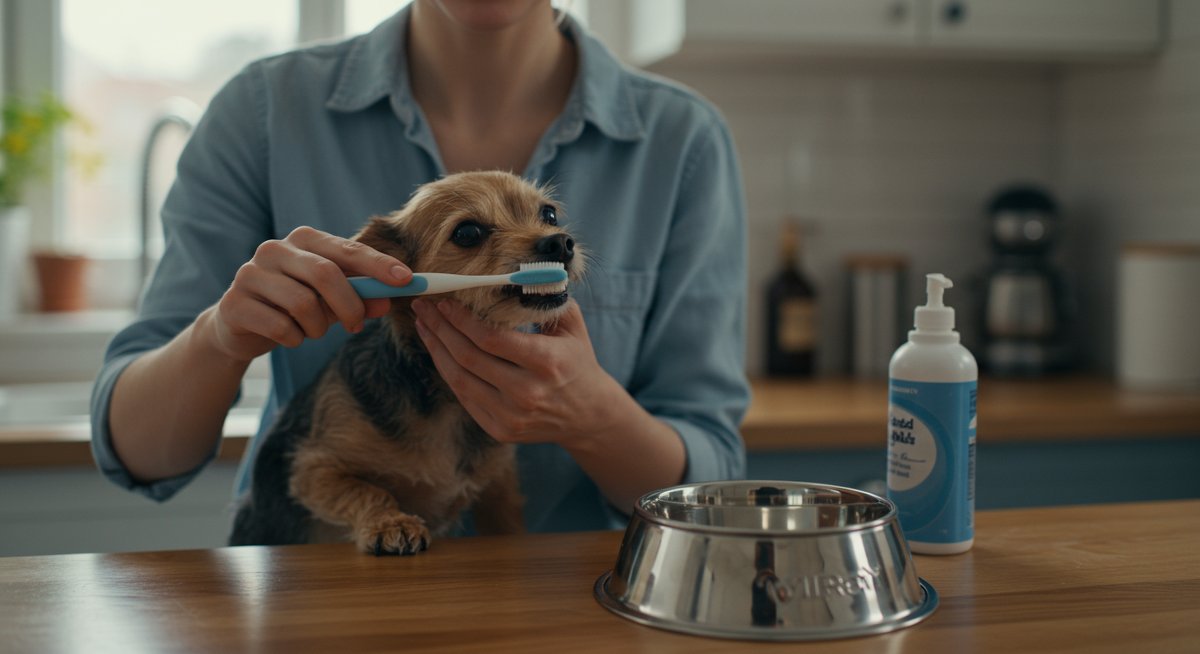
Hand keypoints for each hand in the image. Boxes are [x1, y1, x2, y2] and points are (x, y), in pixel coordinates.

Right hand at [205, 226, 411, 361]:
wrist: (240, 324)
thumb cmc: (293, 305)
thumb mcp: (331, 300)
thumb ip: (359, 297)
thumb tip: (388, 301)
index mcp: (303, 240)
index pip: (347, 249)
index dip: (378, 264)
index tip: (406, 279)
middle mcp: (275, 249)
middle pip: (325, 273)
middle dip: (350, 305)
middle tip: (357, 325)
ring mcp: (250, 274)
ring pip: (303, 304)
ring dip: (318, 327)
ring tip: (312, 330)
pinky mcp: (235, 303)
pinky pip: (281, 327)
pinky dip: (295, 338)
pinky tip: (290, 336)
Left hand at [411, 298, 621, 448]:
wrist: (589, 414)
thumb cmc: (577, 361)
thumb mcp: (572, 326)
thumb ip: (544, 299)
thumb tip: (507, 276)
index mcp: (546, 362)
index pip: (491, 338)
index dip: (462, 319)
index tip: (445, 301)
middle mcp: (527, 393)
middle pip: (469, 357)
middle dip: (440, 328)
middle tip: (423, 307)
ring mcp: (512, 416)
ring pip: (459, 379)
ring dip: (436, 349)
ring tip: (425, 326)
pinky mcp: (501, 430)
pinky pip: (464, 398)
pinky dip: (448, 372)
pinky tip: (439, 351)